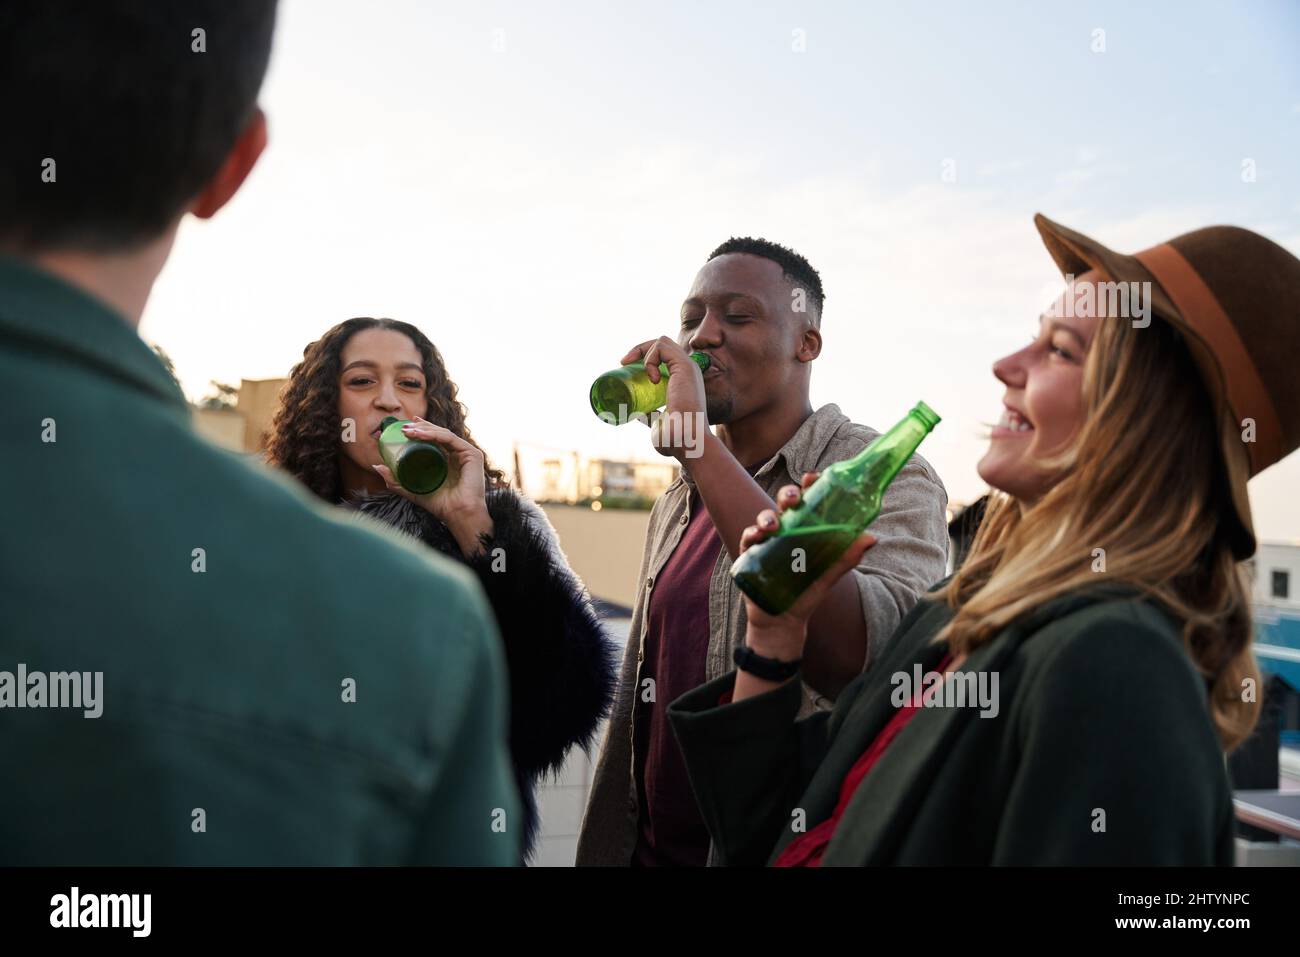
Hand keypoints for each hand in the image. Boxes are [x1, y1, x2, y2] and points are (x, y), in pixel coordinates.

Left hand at [372, 416, 487, 525]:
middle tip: (403, 427)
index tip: (405, 426)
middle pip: (438, 433)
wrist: (456, 514)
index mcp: (447, 460)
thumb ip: (395, 480)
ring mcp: (465, 453)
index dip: (421, 429)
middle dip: (420, 427)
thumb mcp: (412, 490)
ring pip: (443, 434)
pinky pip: (450, 439)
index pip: (434, 439)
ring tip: (407, 431)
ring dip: (424, 430)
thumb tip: (377, 466)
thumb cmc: (439, 504)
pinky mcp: (472, 454)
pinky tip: (420, 435)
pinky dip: (434, 435)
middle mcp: (457, 454)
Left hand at [620, 336, 707, 459]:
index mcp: (683, 381)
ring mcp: (687, 368)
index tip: (625, 367)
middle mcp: (687, 371)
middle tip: (623, 363)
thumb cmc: (675, 439)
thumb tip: (640, 413)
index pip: (664, 356)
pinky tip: (649, 376)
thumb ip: (652, 416)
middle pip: (662, 345)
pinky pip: (662, 346)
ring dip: (642, 350)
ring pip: (662, 341)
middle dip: (640, 349)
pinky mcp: (685, 367)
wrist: (687, 441)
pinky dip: (650, 357)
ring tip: (631, 366)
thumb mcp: (659, 422)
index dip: (644, 356)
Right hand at [738, 471, 875, 660]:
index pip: (807, 500)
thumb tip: (871, 538)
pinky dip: (751, 535)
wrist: (784, 620)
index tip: (813, 477)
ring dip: (766, 517)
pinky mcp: (751, 555)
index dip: (808, 485)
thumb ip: (847, 557)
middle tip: (792, 498)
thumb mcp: (830, 574)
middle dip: (787, 495)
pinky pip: (748, 539)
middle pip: (784, 504)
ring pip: (764, 518)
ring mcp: (766, 541)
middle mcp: (785, 530)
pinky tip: (756, 537)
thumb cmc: (808, 592)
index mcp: (805, 528)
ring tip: (772, 525)